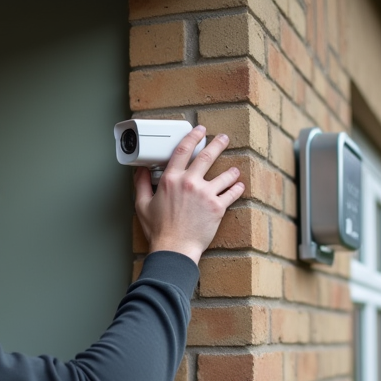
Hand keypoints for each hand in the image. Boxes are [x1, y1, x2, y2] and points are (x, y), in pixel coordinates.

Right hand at [133, 125, 244, 263]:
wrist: (174, 249)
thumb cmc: (158, 230)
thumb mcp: (142, 205)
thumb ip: (141, 185)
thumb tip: (141, 170)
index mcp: (171, 180)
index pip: (183, 150)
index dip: (193, 137)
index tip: (200, 130)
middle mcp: (189, 183)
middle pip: (207, 156)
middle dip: (218, 144)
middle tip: (224, 138)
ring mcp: (205, 194)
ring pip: (225, 175)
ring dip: (231, 170)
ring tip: (234, 169)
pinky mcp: (217, 207)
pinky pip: (232, 193)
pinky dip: (237, 188)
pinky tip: (239, 185)